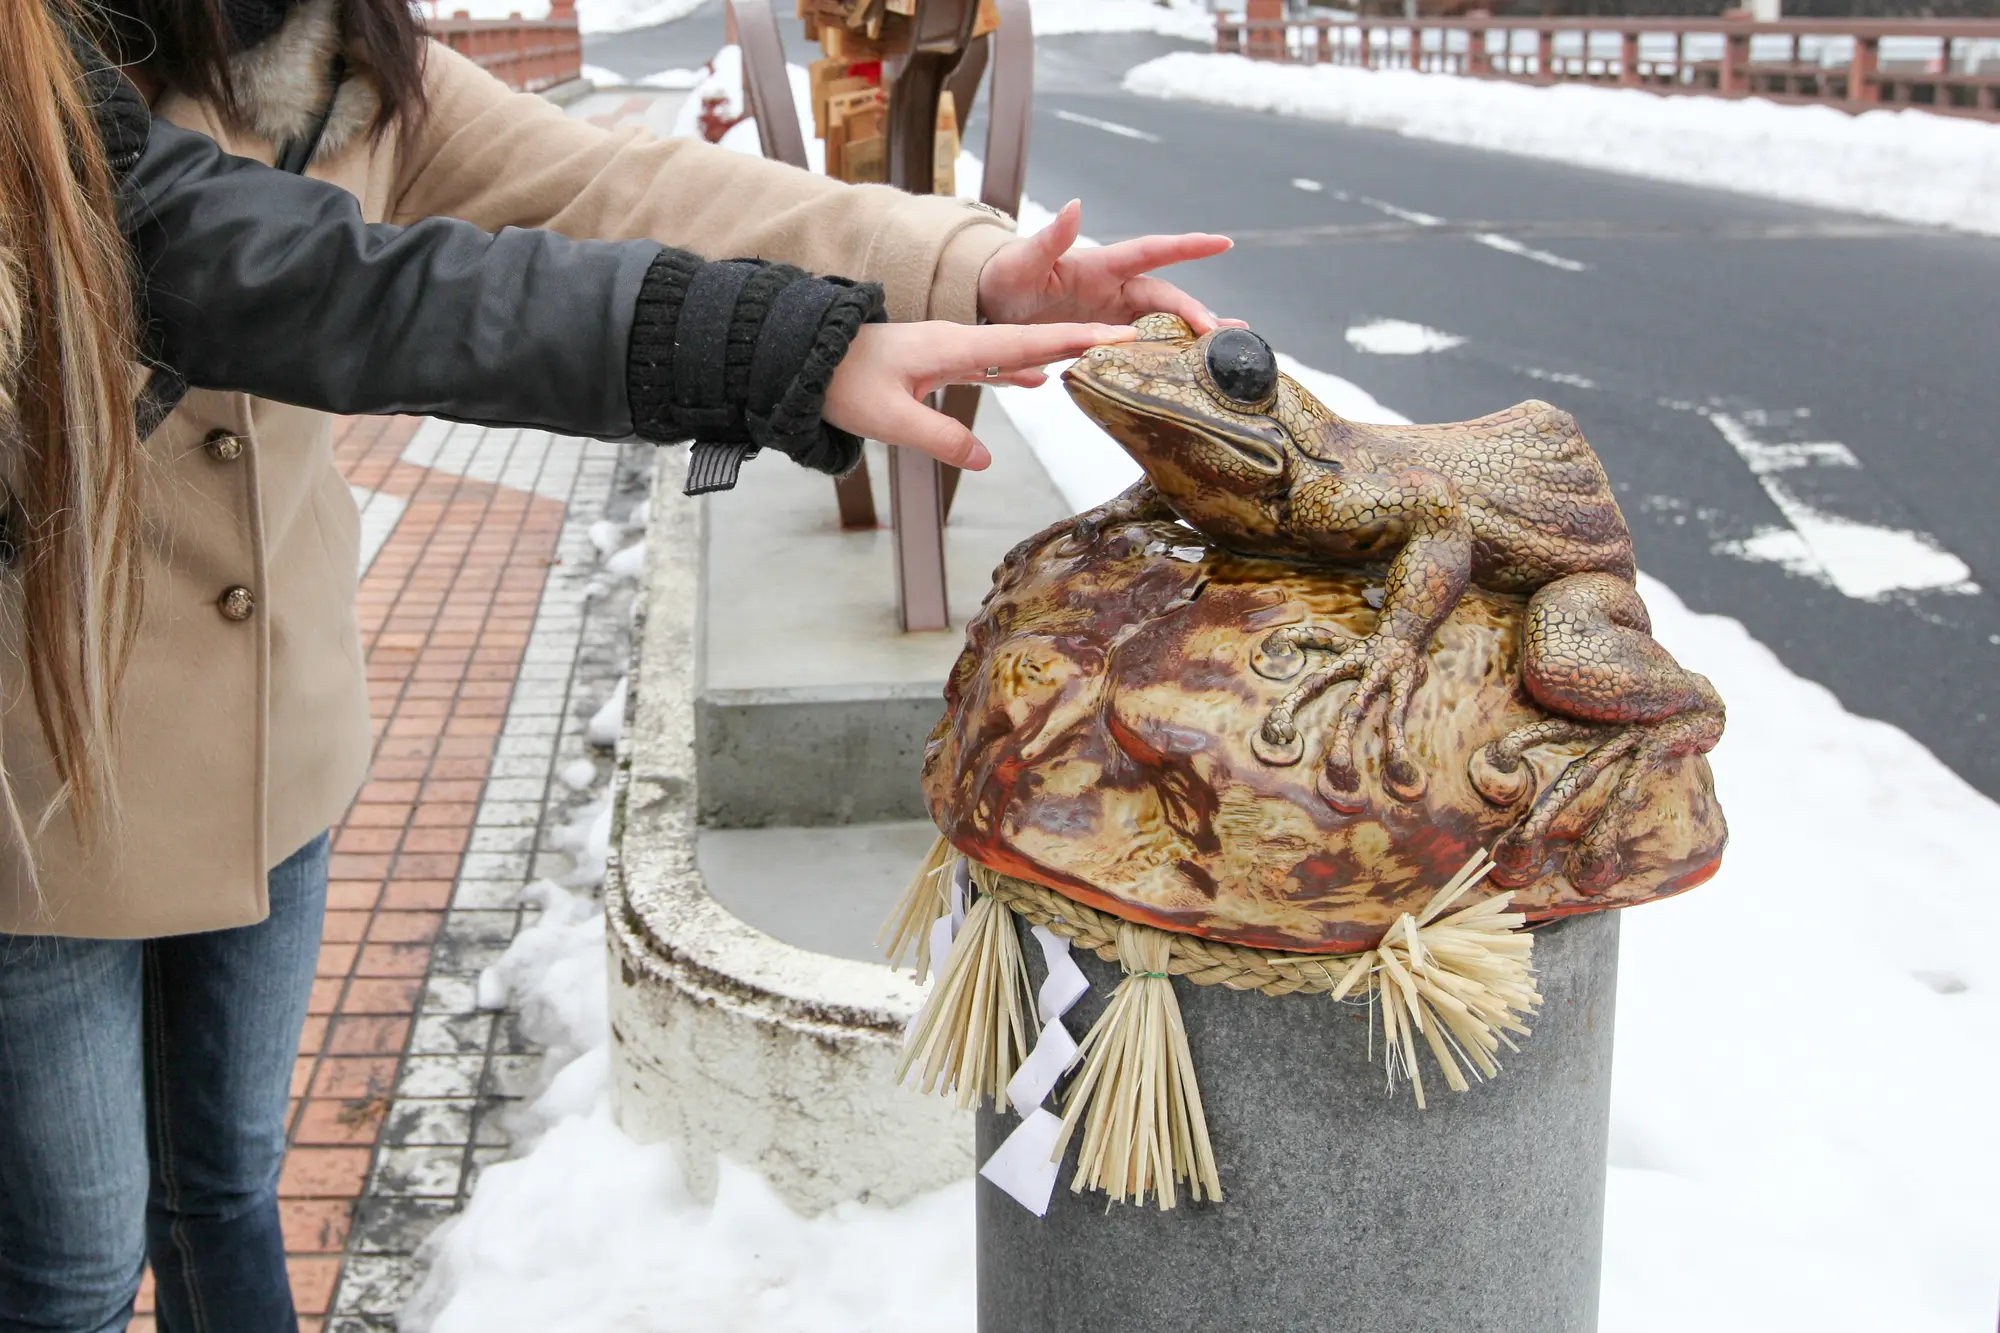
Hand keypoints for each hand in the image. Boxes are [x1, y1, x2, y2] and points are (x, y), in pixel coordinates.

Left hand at [825, 320, 1136, 468]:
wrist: (803, 357)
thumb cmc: (841, 383)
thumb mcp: (890, 418)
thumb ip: (941, 439)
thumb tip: (985, 461)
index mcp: (955, 346)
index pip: (1028, 344)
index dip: (1077, 340)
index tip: (1121, 332)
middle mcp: (959, 341)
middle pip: (1032, 341)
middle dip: (1082, 338)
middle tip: (1133, 335)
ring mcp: (950, 351)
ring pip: (1014, 352)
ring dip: (1056, 352)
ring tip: (1098, 354)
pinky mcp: (937, 363)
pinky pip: (990, 364)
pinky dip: (1019, 369)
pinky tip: (1038, 381)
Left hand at [976, 200, 1234, 332]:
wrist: (990, 306)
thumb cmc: (1006, 277)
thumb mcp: (1023, 260)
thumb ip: (1050, 238)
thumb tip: (1074, 205)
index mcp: (1101, 266)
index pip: (1151, 252)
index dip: (1187, 247)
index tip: (1222, 243)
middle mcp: (1115, 290)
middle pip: (1165, 299)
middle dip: (1194, 312)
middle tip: (1219, 333)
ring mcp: (1112, 317)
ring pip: (1162, 324)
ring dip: (1195, 333)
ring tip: (1233, 343)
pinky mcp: (1104, 341)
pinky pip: (1143, 349)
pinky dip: (1170, 355)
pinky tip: (1195, 367)